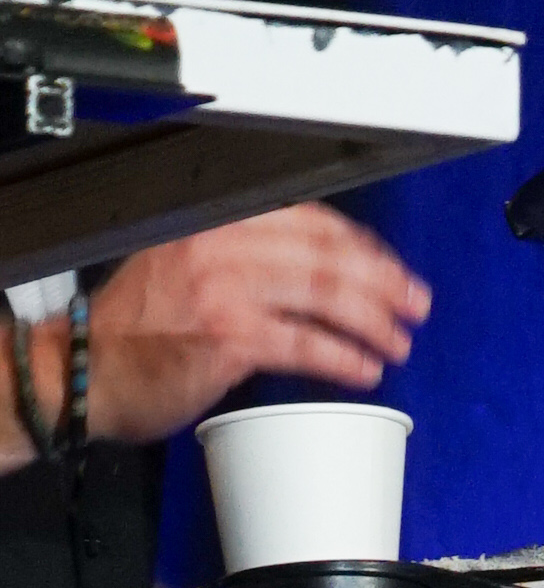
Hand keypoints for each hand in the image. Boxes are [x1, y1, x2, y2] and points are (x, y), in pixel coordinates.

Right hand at [82, 206, 429, 444]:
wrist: (87, 370)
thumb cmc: (138, 330)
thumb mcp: (186, 266)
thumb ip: (243, 258)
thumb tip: (313, 272)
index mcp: (214, 219)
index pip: (307, 218)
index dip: (359, 244)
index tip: (390, 268)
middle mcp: (220, 243)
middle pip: (325, 253)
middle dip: (382, 281)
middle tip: (413, 306)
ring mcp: (225, 288)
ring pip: (323, 294)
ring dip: (372, 322)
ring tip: (396, 343)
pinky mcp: (229, 336)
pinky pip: (304, 344)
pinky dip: (342, 358)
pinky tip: (364, 369)